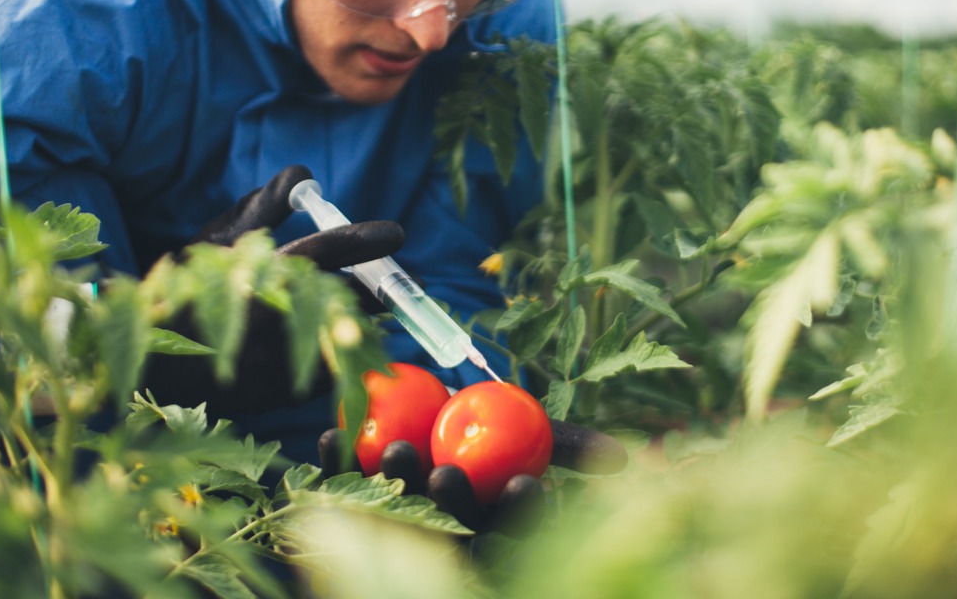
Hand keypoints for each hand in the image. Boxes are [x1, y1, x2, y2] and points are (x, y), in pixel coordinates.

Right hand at [140, 165, 403, 415]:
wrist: (150, 364)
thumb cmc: (189, 293)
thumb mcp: (217, 242)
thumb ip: (263, 210)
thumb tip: (302, 177)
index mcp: (257, 274)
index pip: (325, 251)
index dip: (364, 240)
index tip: (395, 233)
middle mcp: (273, 318)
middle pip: (348, 299)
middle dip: (378, 289)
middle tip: (401, 282)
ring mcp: (278, 361)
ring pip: (346, 338)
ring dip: (362, 323)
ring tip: (369, 312)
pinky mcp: (280, 395)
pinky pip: (328, 372)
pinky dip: (337, 355)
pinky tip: (334, 344)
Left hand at [317, 418, 627, 536]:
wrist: (421, 419)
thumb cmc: (486, 434)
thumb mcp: (530, 435)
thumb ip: (566, 446)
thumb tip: (623, 459)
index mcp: (495, 526)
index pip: (513, 530)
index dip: (519, 514)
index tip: (522, 486)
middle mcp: (448, 538)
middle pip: (450, 531)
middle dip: (451, 506)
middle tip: (445, 474)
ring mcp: (398, 530)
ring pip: (395, 515)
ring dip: (394, 484)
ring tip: (395, 448)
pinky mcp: (348, 513)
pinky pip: (341, 495)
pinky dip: (335, 466)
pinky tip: (333, 436)